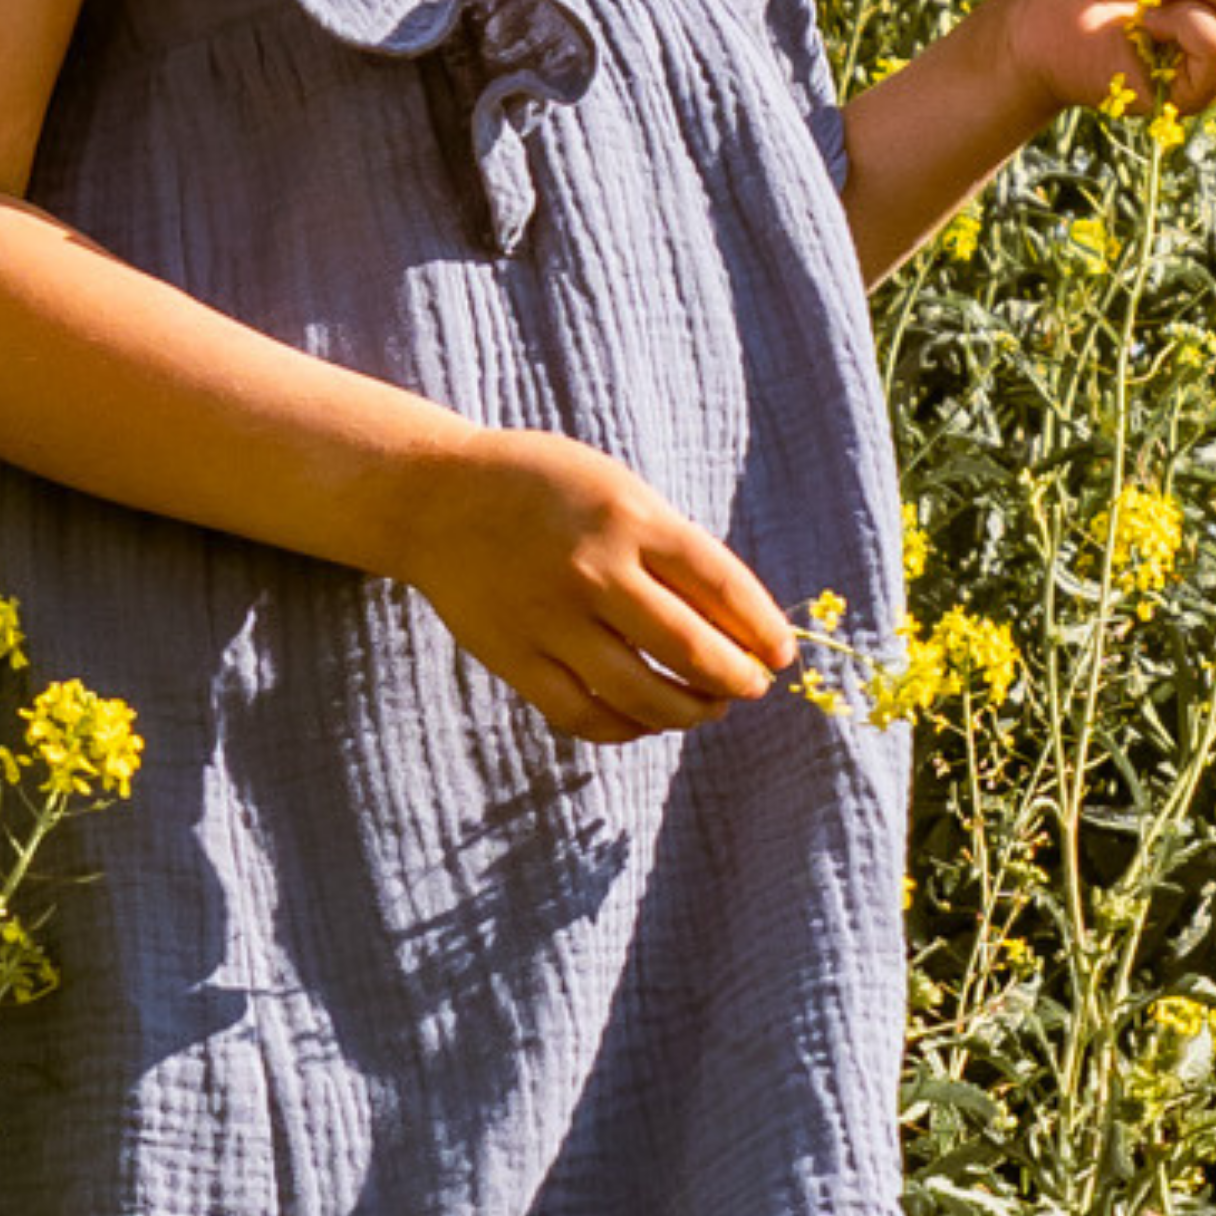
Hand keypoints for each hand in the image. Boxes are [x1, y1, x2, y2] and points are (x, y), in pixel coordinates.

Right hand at [399, 423, 796, 746]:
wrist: (434, 497)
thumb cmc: (541, 488)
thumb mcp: (613, 487)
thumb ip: (668, 546)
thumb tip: (739, 621)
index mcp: (627, 517)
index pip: (722, 586)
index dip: (763, 629)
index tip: (781, 654)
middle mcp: (593, 569)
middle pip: (691, 650)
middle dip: (736, 679)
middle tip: (750, 687)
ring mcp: (551, 618)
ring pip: (642, 694)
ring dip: (691, 712)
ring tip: (708, 709)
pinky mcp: (515, 657)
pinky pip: (585, 714)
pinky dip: (628, 728)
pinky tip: (647, 718)